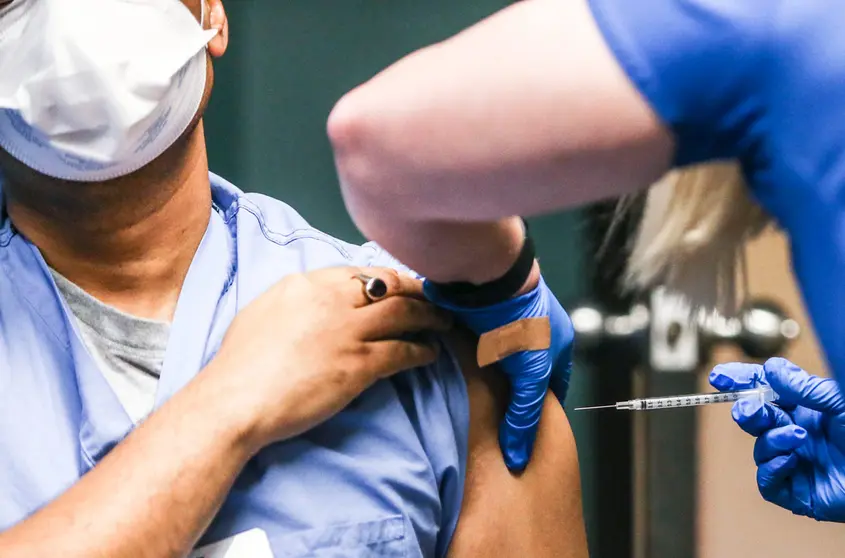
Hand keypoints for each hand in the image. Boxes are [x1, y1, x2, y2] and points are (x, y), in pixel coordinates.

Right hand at [210, 267, 451, 451]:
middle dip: (416, 290)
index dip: (385, 278)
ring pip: (403, 313)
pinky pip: (403, 350)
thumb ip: (295, 301)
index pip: (356, 271)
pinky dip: (422, 350)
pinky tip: (430, 353)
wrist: (237, 399)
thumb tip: (313, 302)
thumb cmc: (240, 364)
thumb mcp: (263, 312)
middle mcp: (331, 300)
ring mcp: (348, 330)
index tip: (398, 284)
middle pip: (388, 285)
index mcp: (305, 284)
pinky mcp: (360, 363)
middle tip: (432, 298)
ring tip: (443, 322)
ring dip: (429, 316)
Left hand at [424, 272, 573, 471]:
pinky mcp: (480, 313)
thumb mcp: (531, 373)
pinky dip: (469, 359)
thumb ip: (525, 414)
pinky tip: (457, 375)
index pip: (556, 384)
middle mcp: (536, 329)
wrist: (485, 274)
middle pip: (527, 371)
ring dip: (489, 376)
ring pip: (500, 358)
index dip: (544, 409)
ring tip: (474, 403)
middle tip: (498, 422)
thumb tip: (516, 457)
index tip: (528, 433)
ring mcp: (507, 319)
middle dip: (514, 394)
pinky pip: (475, 344)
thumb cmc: (519, 321)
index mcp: (559, 340)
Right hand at [710, 358, 844, 521]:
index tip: (720, 377)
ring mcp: (796, 463)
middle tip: (748, 408)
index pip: (765, 391)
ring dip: (772, 440)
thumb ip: (804, 387)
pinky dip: (772, 470)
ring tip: (798, 437)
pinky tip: (791, 461)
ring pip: (761, 449)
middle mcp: (798, 434)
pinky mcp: (797, 493)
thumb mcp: (840, 402)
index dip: (741, 382)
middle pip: (756, 419)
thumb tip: (771, 370)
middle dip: (747, 411)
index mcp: (807, 410)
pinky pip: (767, 483)